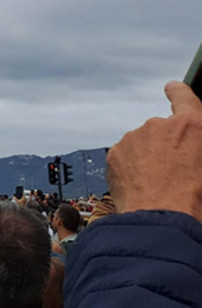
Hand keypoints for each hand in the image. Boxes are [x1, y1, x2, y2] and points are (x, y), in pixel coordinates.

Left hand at [108, 81, 201, 220]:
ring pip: (141, 143)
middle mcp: (159, 125)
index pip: (184, 96)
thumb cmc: (195, 199)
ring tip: (158, 184)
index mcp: (192, 124)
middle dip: (166, 145)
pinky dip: (131, 167)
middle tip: (174, 172)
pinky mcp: (115, 153)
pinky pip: (125, 156)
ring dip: (147, 157)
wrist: (161, 218)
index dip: (178, 92)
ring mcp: (134, 137)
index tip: (171, 89)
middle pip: (162, 130)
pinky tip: (142, 187)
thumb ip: (197, 145)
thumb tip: (189, 149)